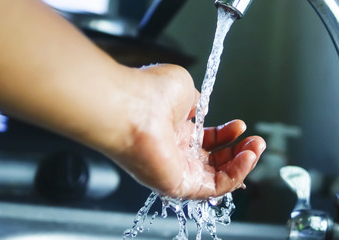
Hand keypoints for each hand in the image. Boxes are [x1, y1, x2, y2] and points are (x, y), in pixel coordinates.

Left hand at [112, 64, 265, 198]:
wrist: (131, 107)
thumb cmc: (150, 92)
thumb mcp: (182, 88)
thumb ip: (194, 101)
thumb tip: (199, 105)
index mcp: (175, 131)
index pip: (206, 141)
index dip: (226, 135)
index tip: (239, 125)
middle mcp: (175, 153)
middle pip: (214, 161)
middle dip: (238, 151)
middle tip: (254, 140)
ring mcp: (177, 170)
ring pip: (217, 176)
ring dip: (242, 163)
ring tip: (256, 147)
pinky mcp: (178, 185)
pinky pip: (214, 187)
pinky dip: (236, 174)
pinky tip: (247, 157)